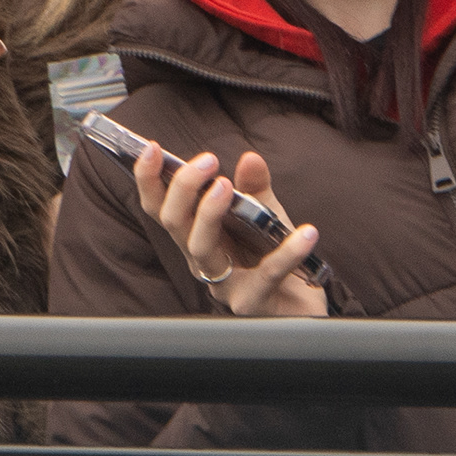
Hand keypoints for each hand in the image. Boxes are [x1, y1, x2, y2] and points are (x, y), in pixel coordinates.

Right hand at [134, 146, 325, 318]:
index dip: (149, 180)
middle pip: (175, 224)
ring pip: (200, 247)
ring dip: (209, 212)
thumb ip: (256, 189)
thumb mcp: (266, 217)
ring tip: (226, 186)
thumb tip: (249, 159)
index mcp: (197, 237)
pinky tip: (307, 233)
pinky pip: (268, 273)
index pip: (162, 208)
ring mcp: (224, 285)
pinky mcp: (253, 302)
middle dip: (184, 188)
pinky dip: (288, 251)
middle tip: (207, 160)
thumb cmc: (273, 259)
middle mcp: (202, 261)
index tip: (152, 149)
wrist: (301, 307)